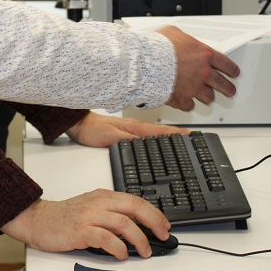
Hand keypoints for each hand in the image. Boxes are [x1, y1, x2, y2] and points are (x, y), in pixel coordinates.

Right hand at [0, 189, 171, 259]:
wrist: (37, 219)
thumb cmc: (64, 218)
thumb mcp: (92, 209)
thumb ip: (112, 215)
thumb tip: (138, 229)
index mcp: (103, 196)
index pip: (135, 200)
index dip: (154, 213)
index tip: (165, 226)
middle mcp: (98, 203)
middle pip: (134, 207)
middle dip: (153, 222)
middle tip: (162, 236)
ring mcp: (88, 216)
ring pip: (122, 223)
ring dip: (138, 238)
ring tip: (144, 252)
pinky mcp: (79, 231)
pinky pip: (104, 238)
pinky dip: (117, 247)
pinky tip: (122, 255)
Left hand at [64, 112, 186, 147]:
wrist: (78, 124)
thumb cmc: (91, 129)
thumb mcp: (111, 138)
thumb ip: (128, 142)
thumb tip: (144, 146)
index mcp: (135, 128)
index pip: (161, 132)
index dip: (177, 135)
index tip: (191, 137)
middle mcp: (135, 128)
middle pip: (161, 133)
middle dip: (177, 136)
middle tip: (192, 141)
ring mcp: (131, 130)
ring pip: (154, 134)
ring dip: (168, 137)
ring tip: (180, 143)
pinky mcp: (125, 133)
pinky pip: (145, 136)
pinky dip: (155, 139)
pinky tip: (156, 144)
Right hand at [157, 26, 238, 110]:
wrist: (146, 63)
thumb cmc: (158, 47)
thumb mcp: (173, 32)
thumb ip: (183, 38)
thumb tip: (181, 39)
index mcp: (204, 55)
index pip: (226, 64)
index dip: (232, 70)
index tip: (233, 73)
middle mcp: (203, 73)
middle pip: (223, 84)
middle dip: (228, 88)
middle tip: (230, 91)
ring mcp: (194, 88)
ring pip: (208, 97)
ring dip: (208, 97)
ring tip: (208, 98)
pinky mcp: (182, 99)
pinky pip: (189, 106)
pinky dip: (188, 104)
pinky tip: (187, 102)